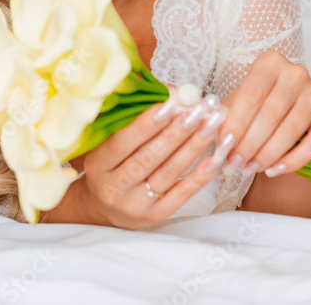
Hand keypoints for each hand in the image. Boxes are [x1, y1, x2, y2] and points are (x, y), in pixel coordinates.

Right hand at [75, 85, 224, 229]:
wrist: (104, 208)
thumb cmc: (109, 166)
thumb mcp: (107, 144)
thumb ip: (131, 119)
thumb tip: (170, 93)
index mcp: (98, 165)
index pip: (122, 143)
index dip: (146, 123)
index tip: (170, 104)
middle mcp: (114, 188)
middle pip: (149, 157)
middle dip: (177, 132)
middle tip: (198, 111)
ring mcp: (136, 205)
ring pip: (168, 173)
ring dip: (193, 147)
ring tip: (210, 125)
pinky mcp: (155, 216)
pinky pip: (181, 195)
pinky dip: (198, 177)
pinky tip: (213, 159)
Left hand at [211, 51, 310, 179]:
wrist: (286, 99)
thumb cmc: (257, 101)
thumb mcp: (236, 100)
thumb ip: (222, 113)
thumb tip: (202, 127)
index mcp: (270, 62)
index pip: (251, 95)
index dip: (236, 123)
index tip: (223, 146)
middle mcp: (297, 73)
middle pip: (270, 115)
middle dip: (249, 145)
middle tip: (233, 164)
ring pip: (290, 130)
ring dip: (267, 155)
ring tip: (249, 169)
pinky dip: (294, 160)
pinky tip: (274, 170)